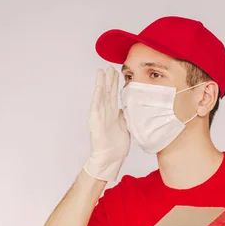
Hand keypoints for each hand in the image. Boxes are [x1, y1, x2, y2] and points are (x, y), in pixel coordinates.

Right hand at [83, 66, 129, 180]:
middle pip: (108, 92)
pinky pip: (96, 105)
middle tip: (112, 67)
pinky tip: (99, 86)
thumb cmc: (117, 146)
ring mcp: (100, 115)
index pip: (114, 95)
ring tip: (103, 71)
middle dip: (110, 79)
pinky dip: (98, 95)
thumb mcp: (126, 127)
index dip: (116, 84)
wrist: (110, 158)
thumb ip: (126, 117)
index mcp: (113, 114)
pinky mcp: (95, 120)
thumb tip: (129, 109)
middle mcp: (106, 112)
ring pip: (101, 95)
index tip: (118, 74)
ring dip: (102, 83)